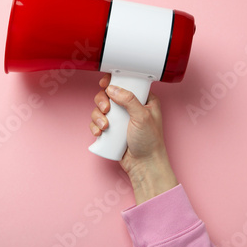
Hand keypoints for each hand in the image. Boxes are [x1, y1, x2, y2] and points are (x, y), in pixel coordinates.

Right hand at [90, 74, 177, 203]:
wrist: (143, 165)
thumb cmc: (150, 142)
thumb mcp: (142, 117)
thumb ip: (129, 100)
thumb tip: (112, 89)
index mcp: (143, 100)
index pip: (126, 83)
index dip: (113, 81)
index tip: (105, 83)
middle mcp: (130, 107)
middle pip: (108, 95)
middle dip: (103, 101)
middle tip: (106, 110)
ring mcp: (120, 119)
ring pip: (100, 108)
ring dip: (98, 116)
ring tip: (105, 127)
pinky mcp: (111, 129)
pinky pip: (97, 122)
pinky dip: (95, 126)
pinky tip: (100, 133)